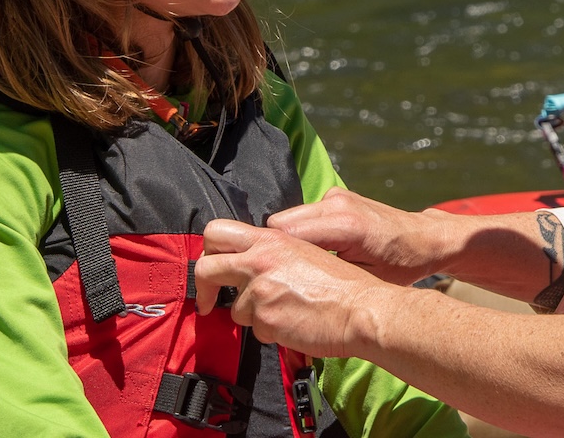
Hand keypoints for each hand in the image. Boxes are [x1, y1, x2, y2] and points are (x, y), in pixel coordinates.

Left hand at [195, 219, 388, 355]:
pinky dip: (271, 331)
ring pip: (235, 309)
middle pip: (206, 268)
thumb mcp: (304, 252)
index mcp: (271, 240)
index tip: (213, 268)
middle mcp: (260, 262)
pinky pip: (255, 330)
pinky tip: (293, 323)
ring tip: (285, 312)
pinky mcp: (265, 320)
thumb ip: (272, 253)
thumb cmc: (341, 284)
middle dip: (203, 288)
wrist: (360, 309)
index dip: (208, 251)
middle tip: (208, 302)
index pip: (217, 232)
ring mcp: (261, 292)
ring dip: (254, 315)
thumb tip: (248, 264)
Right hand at [265, 187, 453, 285]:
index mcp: (347, 226)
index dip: (271, 257)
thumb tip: (291, 284)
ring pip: (288, 217)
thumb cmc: (401, 265)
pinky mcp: (337, 196)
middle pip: (280, 223)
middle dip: (274, 248)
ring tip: (297, 265)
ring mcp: (337, 196)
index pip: (287, 235)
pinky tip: (314, 251)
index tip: (264, 277)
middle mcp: (338, 204)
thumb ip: (327, 275)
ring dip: (287, 240)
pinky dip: (300, 232)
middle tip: (279, 274)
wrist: (426, 238)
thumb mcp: (365, 280)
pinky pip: (303, 214)